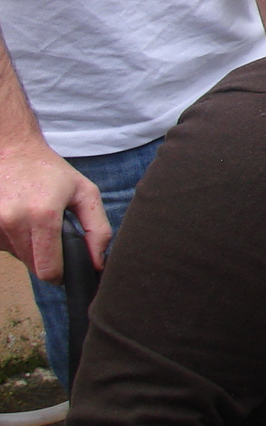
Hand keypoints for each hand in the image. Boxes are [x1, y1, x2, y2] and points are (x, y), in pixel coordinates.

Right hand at [0, 135, 107, 281]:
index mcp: (43, 216)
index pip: (48, 270)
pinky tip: (21, 220)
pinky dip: (14, 240)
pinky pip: (3, 246)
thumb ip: (97, 230)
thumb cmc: (52, 172)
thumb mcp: (85, 193)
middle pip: (33, 266)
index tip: (66, 268)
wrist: (13, 151)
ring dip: (29, 248)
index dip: (60, 274)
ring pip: (18, 256)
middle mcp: (14, 221)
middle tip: (53, 236)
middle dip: (47, 259)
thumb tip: (96, 263)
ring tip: (36, 222)